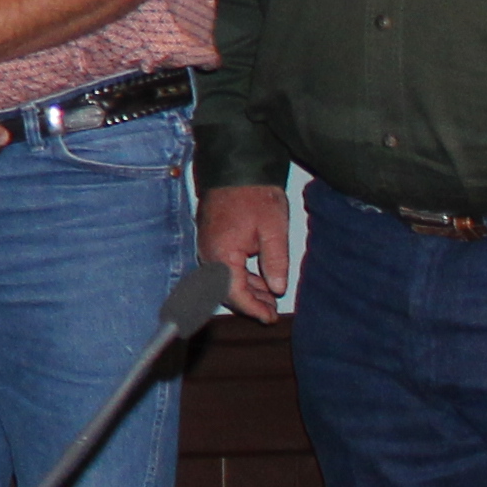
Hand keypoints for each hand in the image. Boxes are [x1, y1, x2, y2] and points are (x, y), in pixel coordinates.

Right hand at [200, 184, 291, 321]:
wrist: (236, 169)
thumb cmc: (254, 195)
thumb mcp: (273, 228)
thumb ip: (275, 261)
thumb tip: (277, 289)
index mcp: (221, 253)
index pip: (234, 293)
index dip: (252, 308)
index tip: (270, 317)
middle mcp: (209, 254)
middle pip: (225, 291)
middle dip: (248, 304)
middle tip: (272, 312)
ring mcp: (208, 247)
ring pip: (224, 281)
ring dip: (245, 292)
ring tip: (270, 298)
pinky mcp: (212, 242)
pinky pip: (223, 269)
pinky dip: (240, 278)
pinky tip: (260, 281)